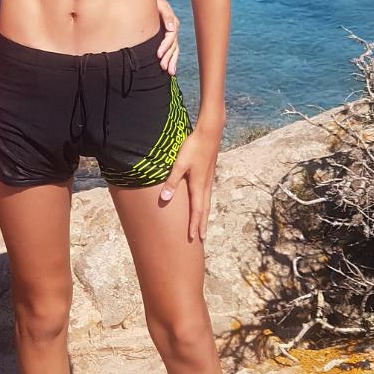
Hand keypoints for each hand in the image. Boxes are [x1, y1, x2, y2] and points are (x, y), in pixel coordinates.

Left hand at [154, 0, 179, 74]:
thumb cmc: (152, 0)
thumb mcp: (159, 4)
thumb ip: (167, 15)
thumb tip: (173, 28)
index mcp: (173, 22)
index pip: (171, 37)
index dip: (165, 46)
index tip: (157, 54)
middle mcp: (173, 29)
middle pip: (173, 46)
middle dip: (169, 57)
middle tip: (163, 68)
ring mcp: (171, 34)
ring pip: (174, 50)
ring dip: (172, 61)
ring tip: (169, 72)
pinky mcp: (166, 36)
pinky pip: (172, 49)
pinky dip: (171, 58)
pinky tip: (170, 67)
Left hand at [158, 126, 218, 241]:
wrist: (209, 134)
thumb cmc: (193, 148)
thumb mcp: (180, 164)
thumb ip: (172, 181)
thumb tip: (165, 197)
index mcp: (198, 186)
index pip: (197, 211)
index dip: (194, 225)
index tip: (193, 238)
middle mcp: (205, 186)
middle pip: (204, 211)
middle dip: (202, 225)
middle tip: (201, 239)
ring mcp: (208, 181)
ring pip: (207, 204)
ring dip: (204, 217)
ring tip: (203, 227)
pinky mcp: (208, 176)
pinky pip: (207, 197)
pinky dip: (205, 206)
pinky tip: (203, 205)